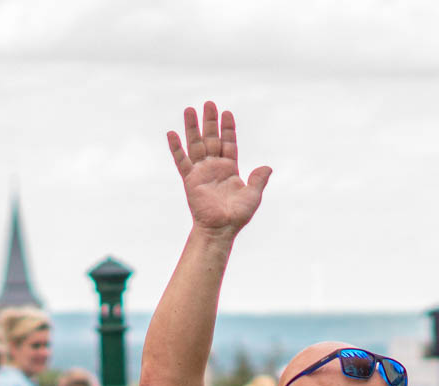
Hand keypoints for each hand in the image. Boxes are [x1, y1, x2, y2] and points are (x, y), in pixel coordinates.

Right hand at [167, 102, 270, 237]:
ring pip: (196, 144)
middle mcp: (214, 167)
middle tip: (209, 103)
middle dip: (210, 121)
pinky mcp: (190, 179)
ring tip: (189, 109)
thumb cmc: (237, 216)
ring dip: (192, 128)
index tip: (226, 112)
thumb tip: (267, 167)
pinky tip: (171, 133)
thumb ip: (259, 180)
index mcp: (230, 169)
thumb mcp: (253, 196)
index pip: (228, 143)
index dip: (228, 128)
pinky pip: (181, 161)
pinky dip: (176, 148)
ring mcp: (201, 172)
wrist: (220, 229)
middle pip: (211, 138)